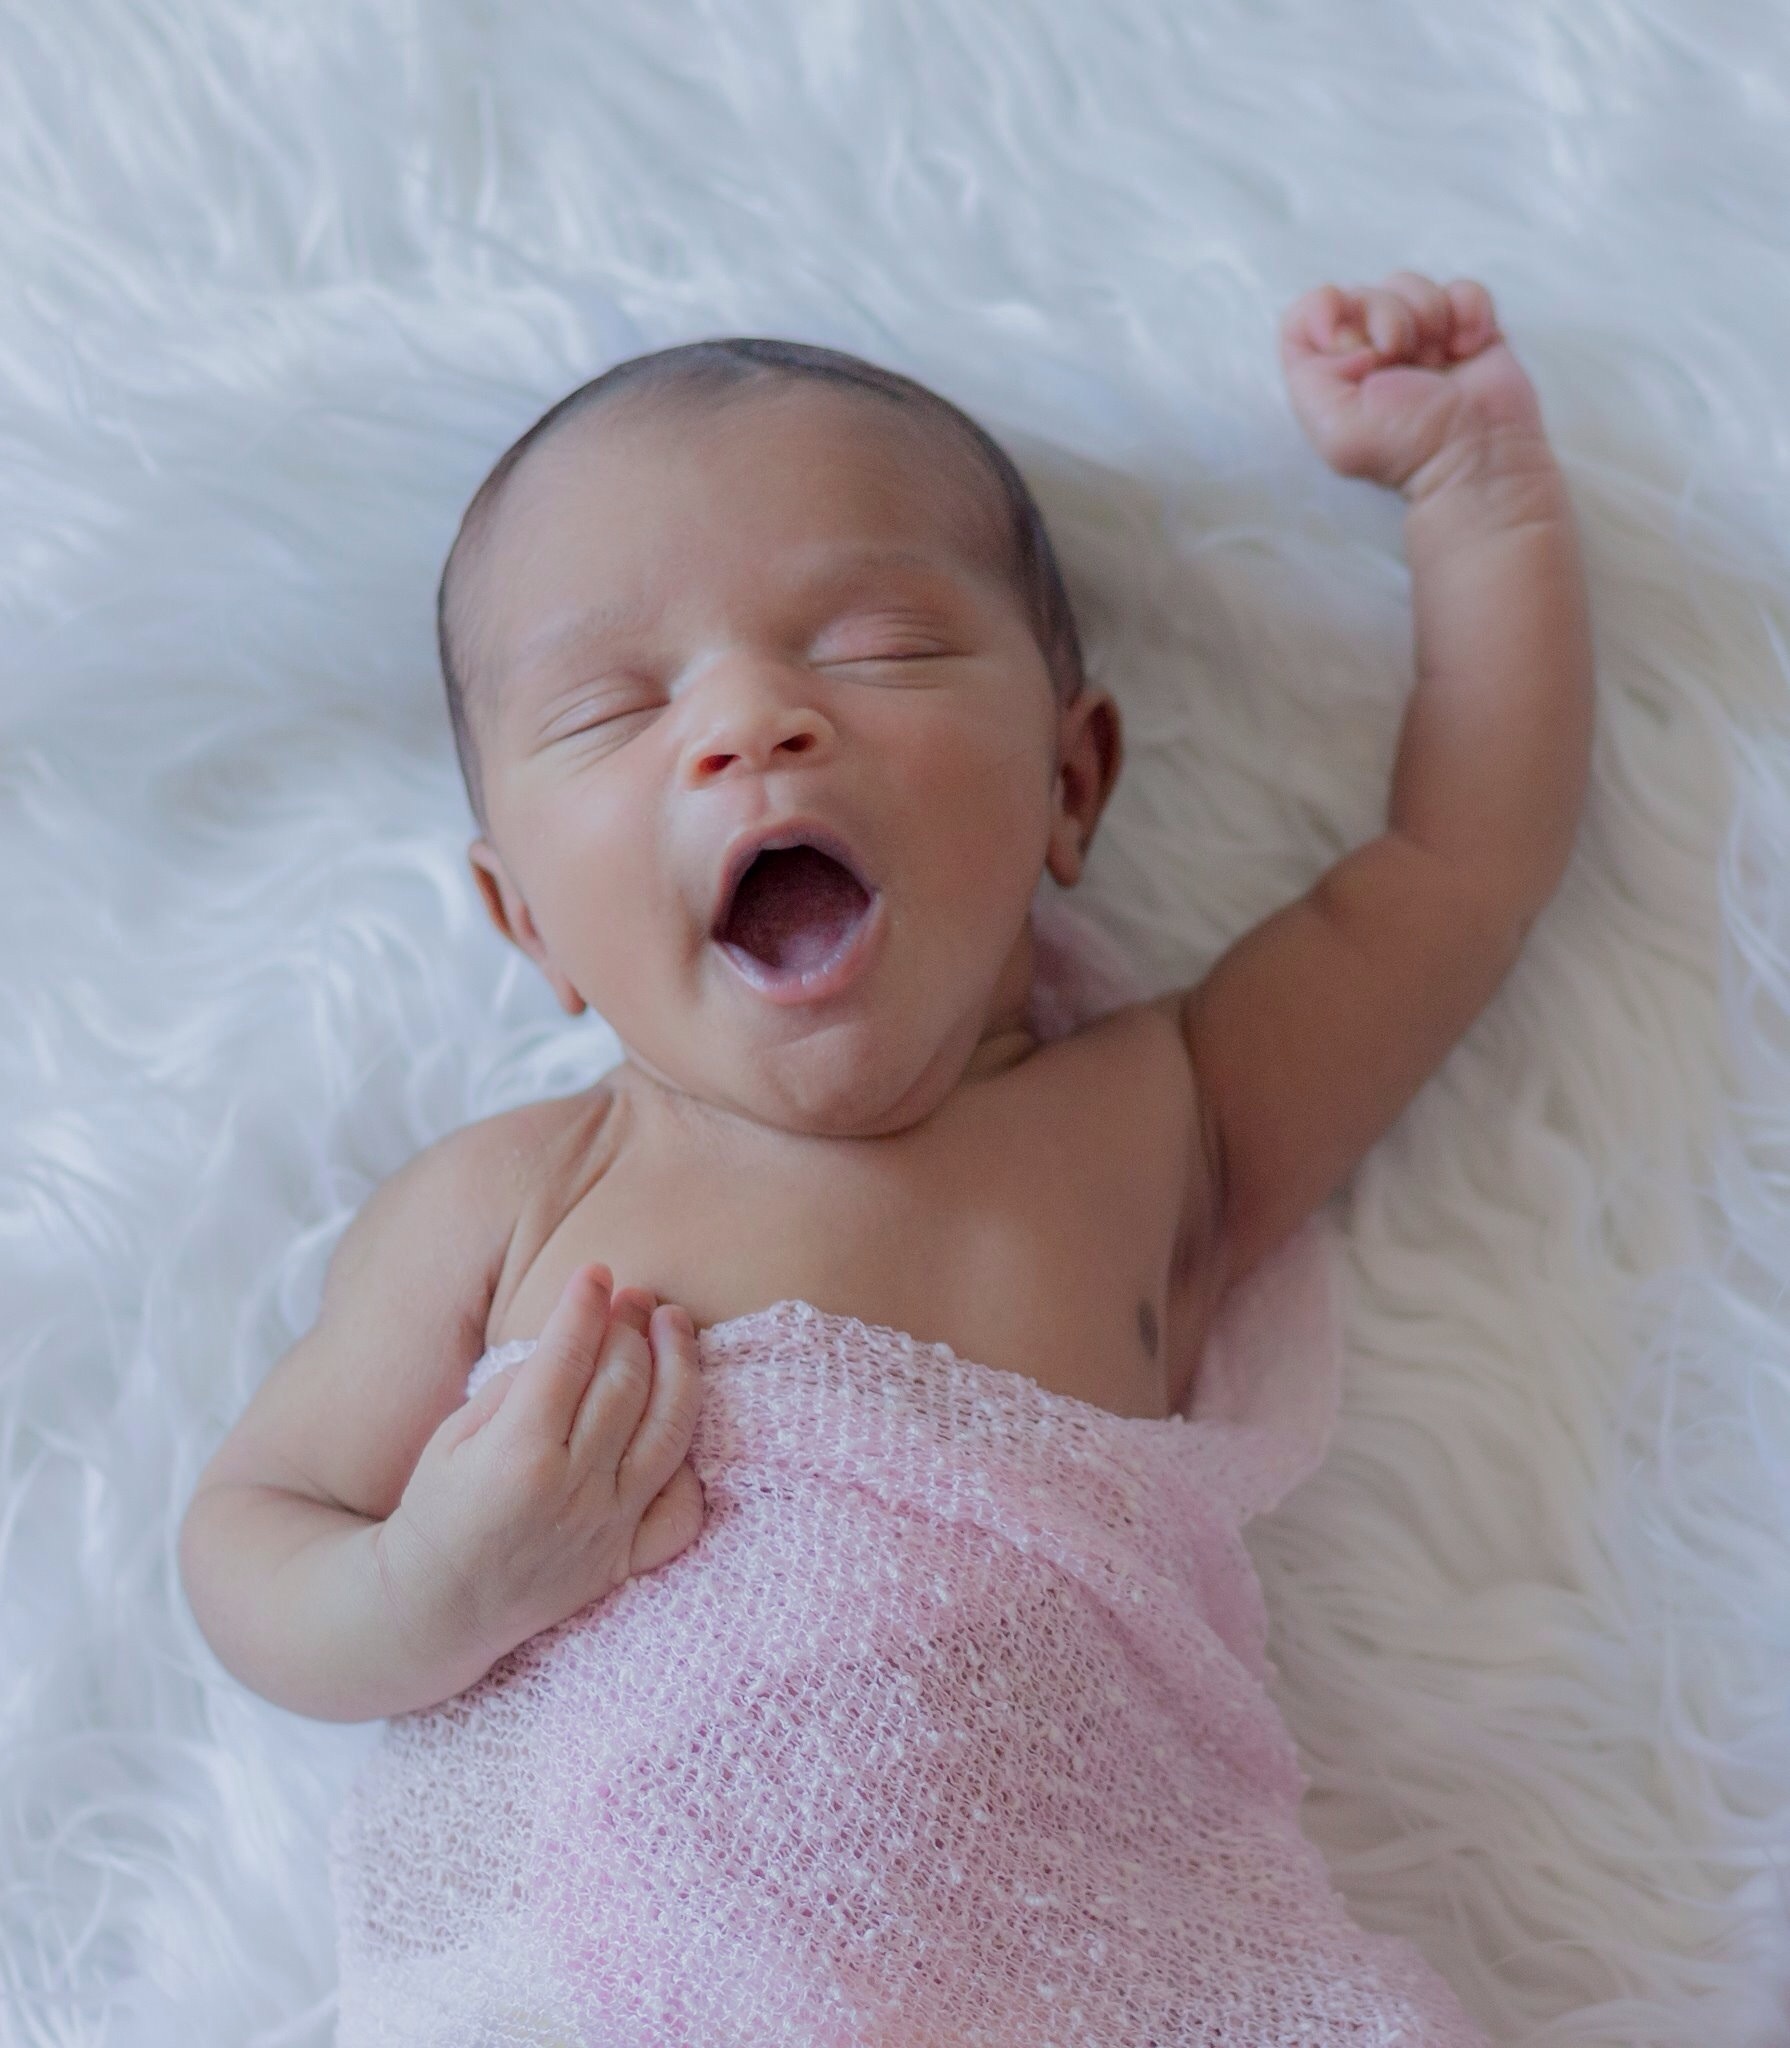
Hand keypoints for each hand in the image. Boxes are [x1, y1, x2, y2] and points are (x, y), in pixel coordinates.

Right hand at [378, 1264, 705, 1669]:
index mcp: (516, 1456)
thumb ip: (513, 1389)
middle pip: (625, 1384)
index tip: (595, 1271)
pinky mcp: (627, 1561)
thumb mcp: (451, 1439)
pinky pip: (682, 1507)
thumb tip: (572, 1343)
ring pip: (668, 1431)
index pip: (567, 1358)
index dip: (584, 1305)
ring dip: (678, 1366)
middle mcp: (572, 1491)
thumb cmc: (439, 1510)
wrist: (437, 1609)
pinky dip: (690, 1462)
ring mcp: (608, 1529)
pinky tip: (679, 1417)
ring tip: (673, 1323)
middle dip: (632, 1325)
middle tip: (634, 1293)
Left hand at [1279, 271, 1547, 500]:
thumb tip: (1334, 323)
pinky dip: (1467, 311)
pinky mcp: (1466, 330)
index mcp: (1334, 372)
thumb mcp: (1334, 426)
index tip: (1350, 343)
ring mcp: (1420, 340)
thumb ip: (1307, 371)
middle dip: (1384, 315)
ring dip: (1426, 312)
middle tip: (1399, 354)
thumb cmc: (1406, 450)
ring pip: (1410, 285)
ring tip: (1436, 358)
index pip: (1310, 312)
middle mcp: (1373, 353)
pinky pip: (1462, 289)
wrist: (1477, 457)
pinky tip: (1466, 348)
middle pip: (1363, 292)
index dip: (1325, 312)